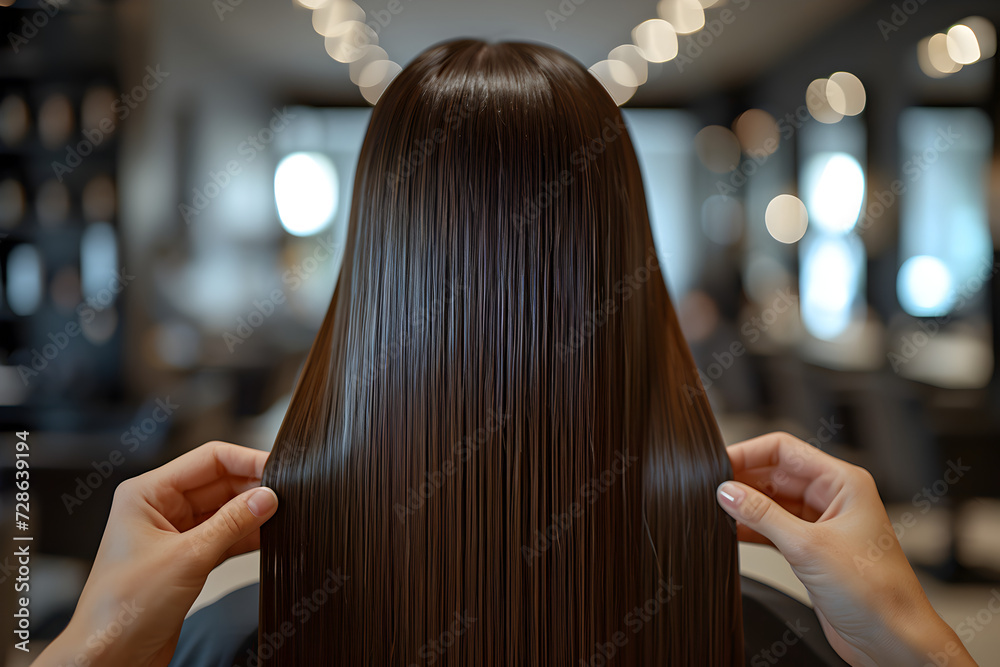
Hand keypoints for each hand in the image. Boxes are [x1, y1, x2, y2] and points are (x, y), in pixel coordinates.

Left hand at [35, 441, 277, 666]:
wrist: (110, 659)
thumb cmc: (122, 611)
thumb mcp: (187, 558)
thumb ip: (232, 523)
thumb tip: (267, 497)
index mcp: (147, 494)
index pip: (208, 459)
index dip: (246, 460)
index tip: (277, 468)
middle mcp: (160, 508)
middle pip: (220, 483)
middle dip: (252, 488)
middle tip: (286, 496)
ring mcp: (175, 534)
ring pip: (225, 510)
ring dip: (252, 513)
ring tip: (282, 515)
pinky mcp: (187, 559)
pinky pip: (225, 536)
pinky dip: (246, 536)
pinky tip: (268, 536)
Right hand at [715, 431, 975, 666]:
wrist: (893, 642)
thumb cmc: (877, 594)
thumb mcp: (809, 548)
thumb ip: (763, 515)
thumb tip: (728, 491)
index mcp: (843, 483)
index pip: (785, 450)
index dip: (749, 453)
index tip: (719, 464)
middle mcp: (833, 498)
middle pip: (776, 473)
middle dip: (743, 480)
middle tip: (712, 490)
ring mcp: (821, 524)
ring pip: (772, 500)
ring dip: (746, 505)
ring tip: (718, 510)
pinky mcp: (812, 549)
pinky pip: (774, 527)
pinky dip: (753, 527)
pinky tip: (732, 531)